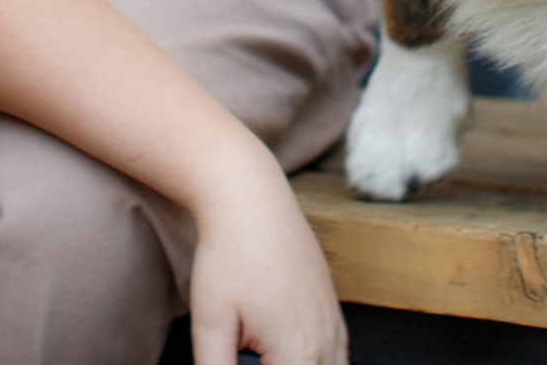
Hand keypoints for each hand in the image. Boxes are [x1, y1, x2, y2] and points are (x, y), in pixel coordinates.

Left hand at [186, 179, 348, 364]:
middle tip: (242, 351)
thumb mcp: (211, 322)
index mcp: (298, 352)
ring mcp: (335, 326)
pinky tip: (276, 349)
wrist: (252, 197)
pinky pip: (334, 359)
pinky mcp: (333, 312)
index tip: (236, 361)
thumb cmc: (228, 256)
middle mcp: (327, 343)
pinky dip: (310, 363)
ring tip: (256, 349)